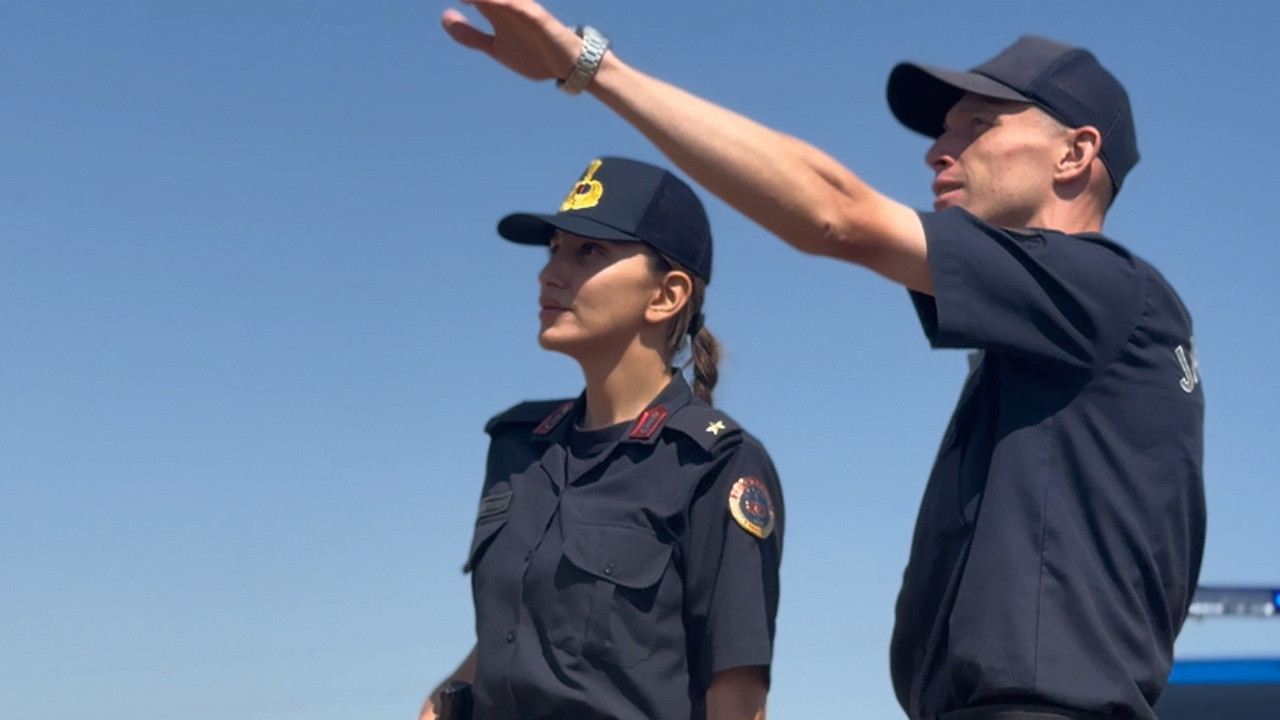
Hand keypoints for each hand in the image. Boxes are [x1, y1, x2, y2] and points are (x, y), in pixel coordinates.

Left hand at [441, 0, 582, 82]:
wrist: (566, 66)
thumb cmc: (533, 54)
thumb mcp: (494, 47)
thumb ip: (470, 34)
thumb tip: (444, 17)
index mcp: (495, 11)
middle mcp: (506, 6)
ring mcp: (522, 10)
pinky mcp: (537, 18)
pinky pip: (519, 6)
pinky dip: (504, 2)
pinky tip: (490, 2)